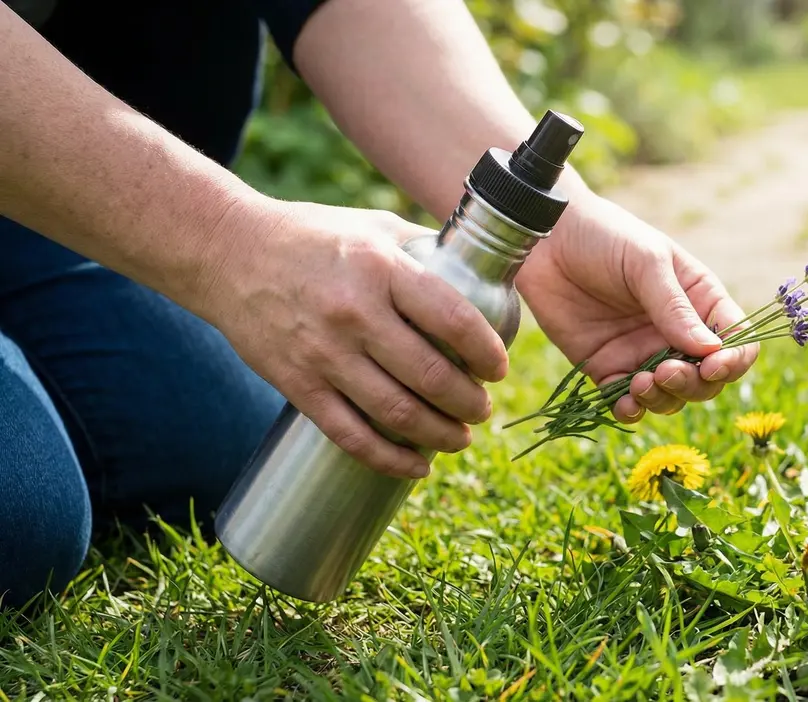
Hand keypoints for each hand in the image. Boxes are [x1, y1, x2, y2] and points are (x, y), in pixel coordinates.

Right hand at [193, 197, 507, 477]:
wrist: (228, 252)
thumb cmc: (312, 236)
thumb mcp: (374, 226)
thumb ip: (423, 251)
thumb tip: (479, 274)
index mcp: (381, 270)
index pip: (452, 320)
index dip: (486, 352)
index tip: (498, 368)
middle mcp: (355, 314)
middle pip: (430, 376)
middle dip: (470, 402)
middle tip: (483, 407)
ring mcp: (324, 354)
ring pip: (397, 414)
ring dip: (441, 435)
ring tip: (461, 437)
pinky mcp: (298, 385)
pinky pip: (351, 435)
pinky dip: (391, 460)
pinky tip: (418, 467)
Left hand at [516, 193, 758, 422]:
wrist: (545, 240)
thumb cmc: (604, 236)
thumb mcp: (645, 262)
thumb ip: (674, 306)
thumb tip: (709, 350)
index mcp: (700, 301)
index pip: (736, 340)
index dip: (733, 360)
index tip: (712, 366)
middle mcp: (677, 333)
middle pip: (707, 379)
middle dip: (694, 385)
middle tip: (666, 372)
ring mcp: (643, 354)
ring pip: (671, 397)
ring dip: (663, 399)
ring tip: (640, 382)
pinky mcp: (608, 369)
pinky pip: (628, 403)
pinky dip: (632, 411)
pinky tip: (625, 403)